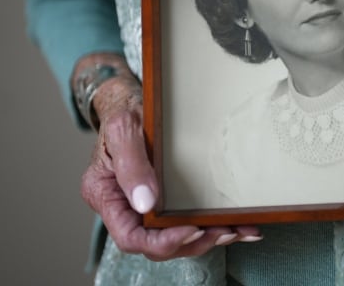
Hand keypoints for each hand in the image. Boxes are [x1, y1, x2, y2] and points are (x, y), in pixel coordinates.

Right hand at [78, 58, 260, 260]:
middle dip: (192, 242)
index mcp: (106, 196)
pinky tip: (237, 225)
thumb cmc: (124, 110)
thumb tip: (146, 204)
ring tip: (236, 230)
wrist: (131, 100)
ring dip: (207, 237)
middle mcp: (125, 207)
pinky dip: (211, 225)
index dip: (162, 242)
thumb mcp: (123, 129)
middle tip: (224, 232)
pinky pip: (186, 220)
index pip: (131, 237)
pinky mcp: (165, 198)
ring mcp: (146, 205)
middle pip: (157, 244)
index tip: (191, 230)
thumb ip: (131, 165)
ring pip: (175, 236)